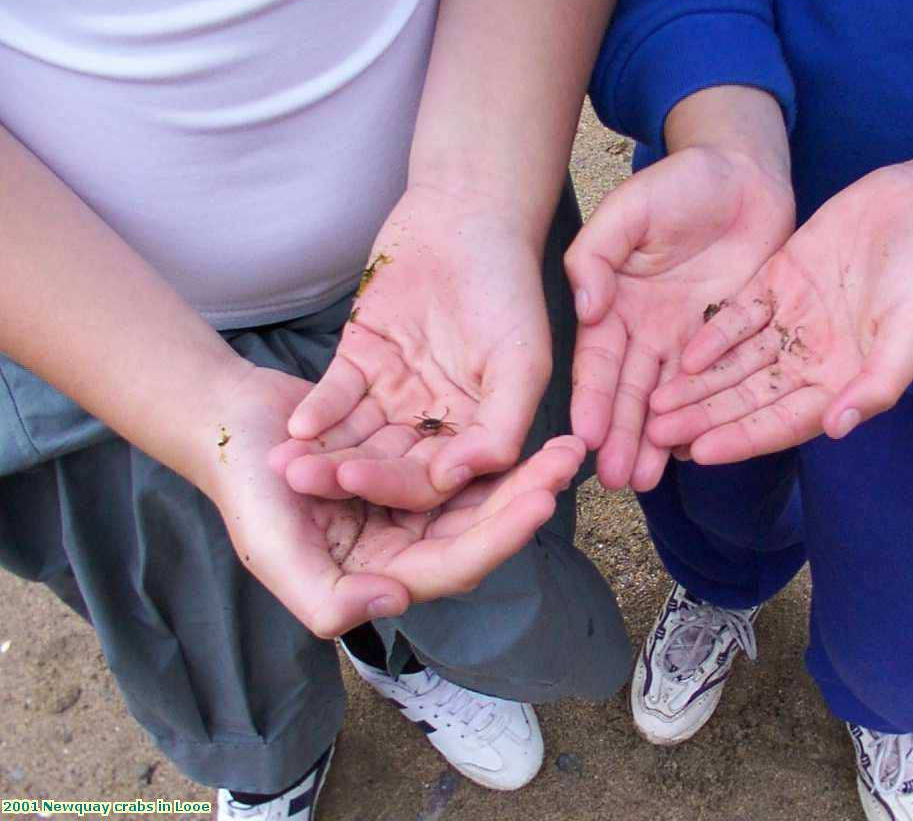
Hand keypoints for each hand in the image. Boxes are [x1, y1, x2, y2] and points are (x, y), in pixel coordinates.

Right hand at [203, 365, 583, 637]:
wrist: (232, 424)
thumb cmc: (245, 490)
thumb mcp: (271, 549)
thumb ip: (324, 596)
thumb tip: (394, 602)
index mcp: (380, 575)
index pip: (453, 565)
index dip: (498, 536)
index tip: (540, 501)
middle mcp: (406, 546)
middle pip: (481, 528)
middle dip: (527, 497)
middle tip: (569, 461)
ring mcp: (412, 505)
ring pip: (480, 493)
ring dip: (522, 470)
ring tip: (566, 443)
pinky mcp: (414, 465)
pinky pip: (462, 458)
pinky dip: (492, 445)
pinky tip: (533, 421)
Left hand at [274, 184, 552, 509]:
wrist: (468, 217)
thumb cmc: (507, 288)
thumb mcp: (522, 360)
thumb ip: (502, 424)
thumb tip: (461, 477)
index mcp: (477, 432)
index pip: (434, 479)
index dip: (398, 486)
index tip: (362, 482)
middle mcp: (435, 422)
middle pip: (387, 464)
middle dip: (348, 474)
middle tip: (304, 481)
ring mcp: (395, 394)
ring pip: (355, 436)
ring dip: (321, 452)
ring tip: (285, 464)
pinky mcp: (360, 362)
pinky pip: (335, 397)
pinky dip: (317, 411)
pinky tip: (297, 425)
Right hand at [565, 144, 793, 489]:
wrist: (746, 174)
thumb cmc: (680, 183)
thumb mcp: (629, 210)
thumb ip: (598, 254)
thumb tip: (585, 304)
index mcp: (614, 304)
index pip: (597, 361)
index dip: (590, 398)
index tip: (584, 436)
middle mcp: (647, 331)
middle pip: (630, 392)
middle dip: (620, 435)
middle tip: (615, 479)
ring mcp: (690, 341)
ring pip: (670, 401)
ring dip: (656, 440)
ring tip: (646, 481)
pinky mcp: (732, 341)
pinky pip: (717, 387)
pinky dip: (705, 419)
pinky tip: (696, 453)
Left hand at [647, 132, 912, 462]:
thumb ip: (878, 381)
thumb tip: (838, 427)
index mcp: (844, 380)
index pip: (783, 421)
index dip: (742, 438)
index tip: (700, 453)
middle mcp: (812, 360)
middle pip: (749, 398)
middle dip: (704, 417)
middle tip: (657, 433)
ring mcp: (791, 324)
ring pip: (736, 363)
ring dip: (698, 384)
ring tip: (655, 404)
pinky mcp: (777, 286)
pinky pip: (737, 319)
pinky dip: (712, 338)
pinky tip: (683, 356)